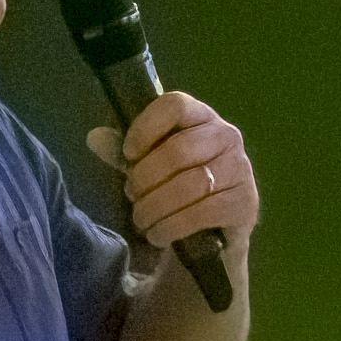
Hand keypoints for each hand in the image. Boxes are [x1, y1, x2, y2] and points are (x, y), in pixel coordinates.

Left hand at [96, 94, 260, 263]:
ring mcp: (240, 170)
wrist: (215, 234)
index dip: (146, 128)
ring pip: (190, 184)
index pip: (176, 106)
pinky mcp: (246, 203)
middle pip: (179, 149)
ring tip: (141, 219)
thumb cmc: (178, 190)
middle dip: (146, 177)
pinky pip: (204, 212)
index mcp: (202, 118)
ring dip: (156, 206)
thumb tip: (95, 138)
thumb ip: (128, 153)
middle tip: (131, 195)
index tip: (128, 154)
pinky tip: (158, 234)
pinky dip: (174, 226)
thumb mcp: (151, 167)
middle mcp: (227, 137)